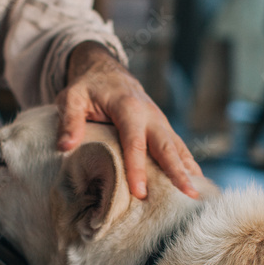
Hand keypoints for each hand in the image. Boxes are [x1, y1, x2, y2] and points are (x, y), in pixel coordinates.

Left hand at [56, 42, 200, 199]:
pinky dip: (189, 164)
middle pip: (165, 145)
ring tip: (198, 194)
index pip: (134, 141)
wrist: (106, 70)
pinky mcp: (162, 127)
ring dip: (189, 170)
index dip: (137, 167)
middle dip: (177, 171)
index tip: (140, 192)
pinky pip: (178, 147)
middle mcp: (150, 114)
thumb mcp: (71, 97)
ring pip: (177, 147)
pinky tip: (197, 183)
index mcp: (128, 106)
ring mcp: (159, 121)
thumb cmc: (87, 87)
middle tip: (188, 194)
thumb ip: (69, 120)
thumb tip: (65, 146)